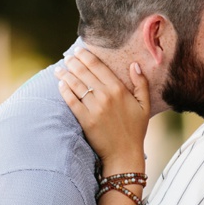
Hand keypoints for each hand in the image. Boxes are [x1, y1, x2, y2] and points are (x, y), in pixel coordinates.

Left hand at [56, 50, 150, 173]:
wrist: (124, 153)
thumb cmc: (135, 129)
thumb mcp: (144, 105)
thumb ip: (140, 83)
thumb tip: (134, 64)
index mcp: (119, 89)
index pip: (99, 67)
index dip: (87, 57)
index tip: (79, 50)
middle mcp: (106, 96)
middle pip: (85, 73)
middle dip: (74, 63)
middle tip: (67, 57)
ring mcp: (94, 108)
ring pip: (76, 86)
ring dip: (66, 75)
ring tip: (58, 69)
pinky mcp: (85, 120)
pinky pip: (72, 102)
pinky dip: (65, 92)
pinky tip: (60, 85)